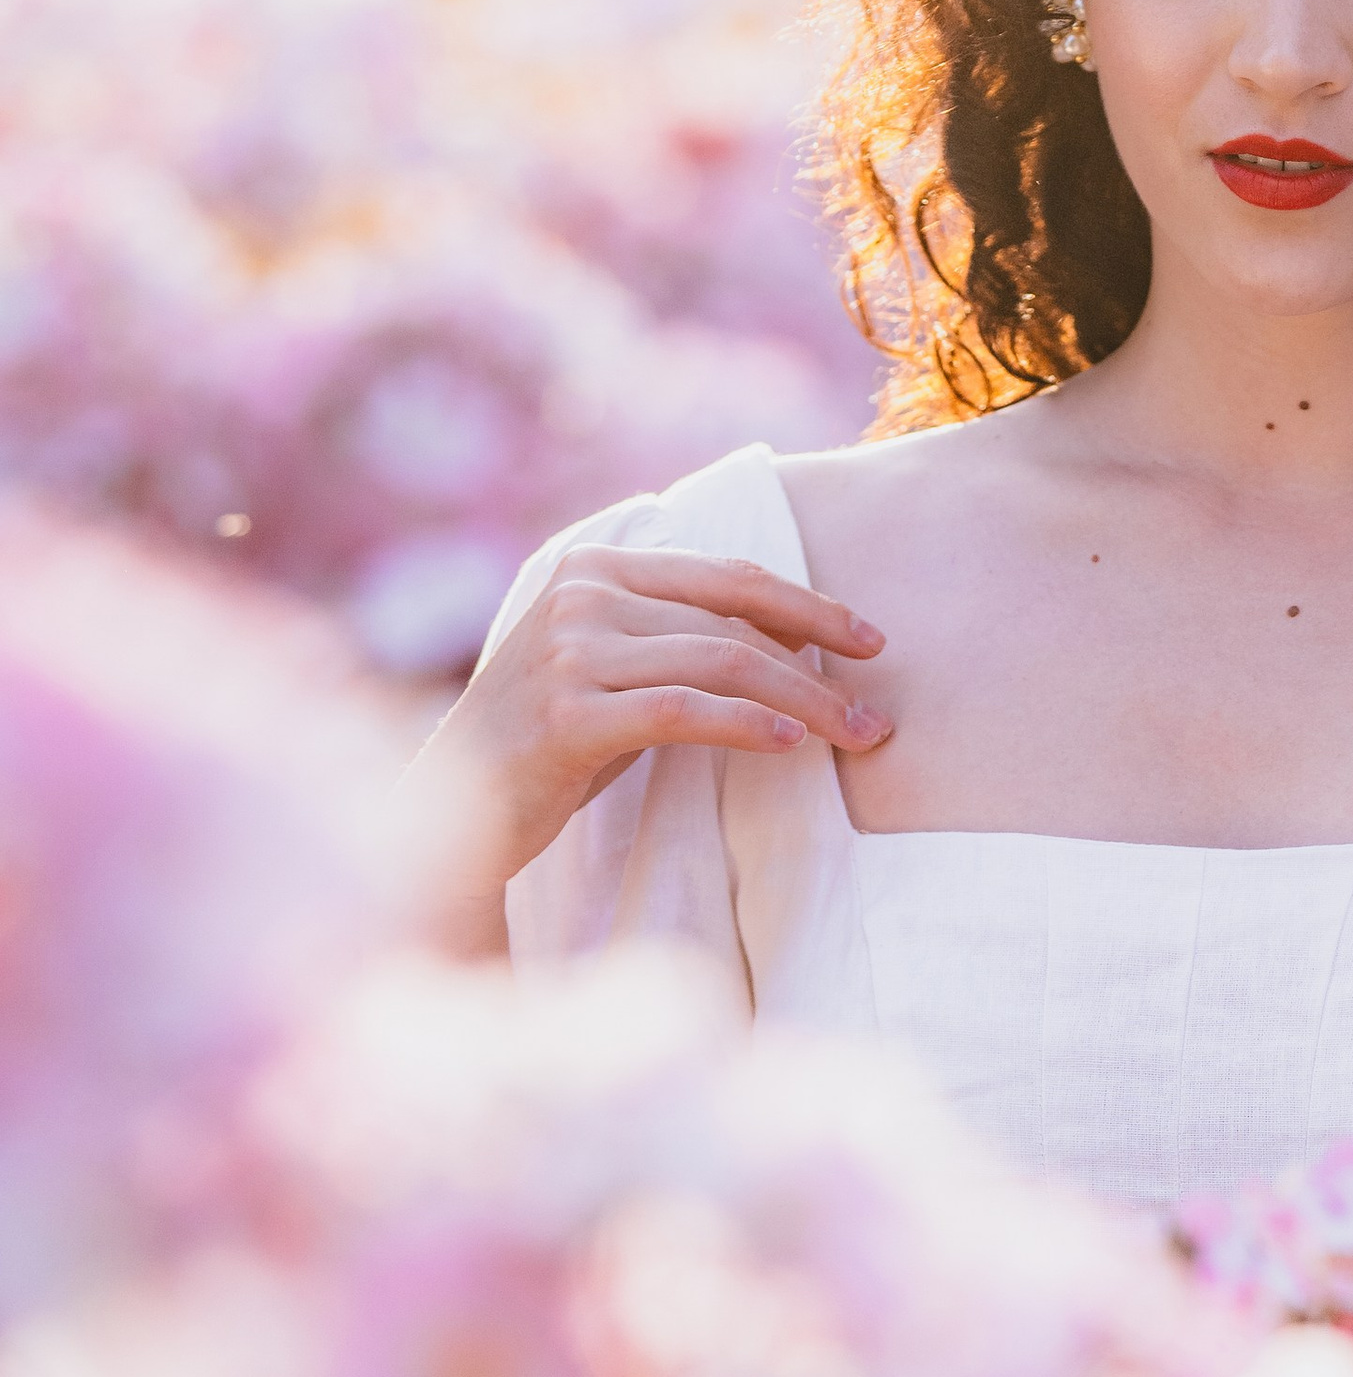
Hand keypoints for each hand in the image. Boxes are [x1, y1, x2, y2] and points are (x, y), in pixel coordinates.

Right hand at [405, 546, 891, 929]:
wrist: (452, 807)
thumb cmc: (546, 746)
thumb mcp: (610, 670)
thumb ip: (676, 638)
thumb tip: (793, 646)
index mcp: (595, 568)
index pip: (727, 576)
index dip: (806, 606)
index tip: (869, 640)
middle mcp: (580, 595)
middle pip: (731, 622)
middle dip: (817, 670)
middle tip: (876, 718)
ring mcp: (568, 651)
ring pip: (719, 662)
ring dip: (801, 703)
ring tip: (853, 738)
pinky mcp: (566, 714)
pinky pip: (680, 710)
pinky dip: (745, 724)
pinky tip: (788, 745)